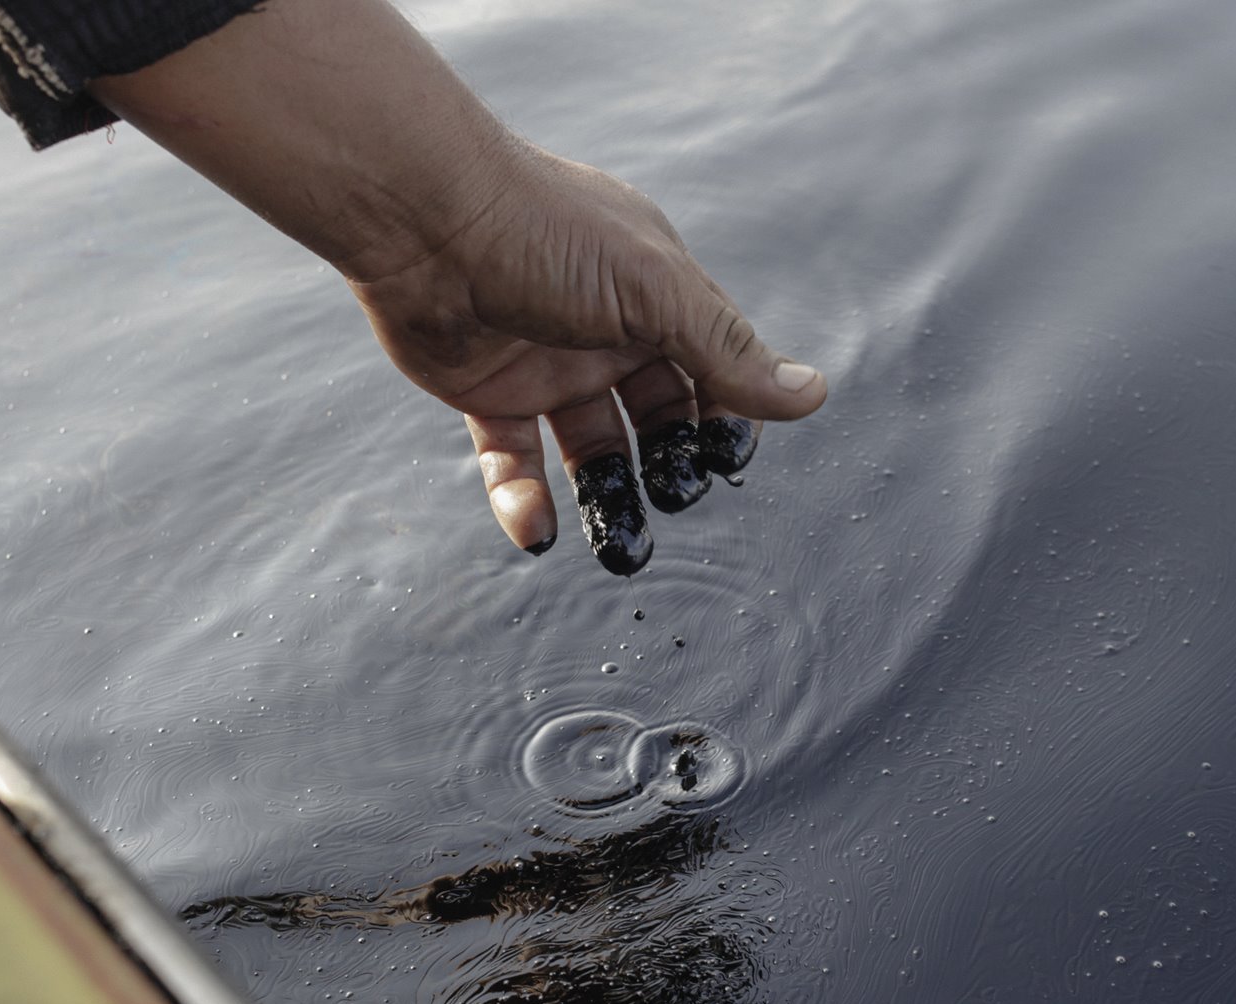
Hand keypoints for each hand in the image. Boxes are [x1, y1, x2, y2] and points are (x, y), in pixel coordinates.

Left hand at [91, 0, 825, 572]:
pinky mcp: (486, 394)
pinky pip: (513, 461)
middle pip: (659, 418)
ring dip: (608, 501)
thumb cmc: (543, 235)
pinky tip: (537, 533)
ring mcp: (546, 365)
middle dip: (671, 468)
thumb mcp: (655, 292)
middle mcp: (606, 331)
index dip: (725, 419)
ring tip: (619, 551)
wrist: (422, 220)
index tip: (724, 463)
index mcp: (656, 295)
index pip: (712, 370)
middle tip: (672, 503)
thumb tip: (812, 394)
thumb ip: (728, 351)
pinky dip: (524, 501)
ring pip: (592, 451)